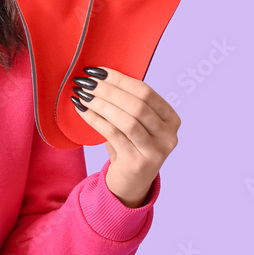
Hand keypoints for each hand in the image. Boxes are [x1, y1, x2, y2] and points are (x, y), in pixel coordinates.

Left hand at [73, 67, 179, 207]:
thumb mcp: (135, 123)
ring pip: (126, 120)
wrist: (130, 183)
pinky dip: (95, 120)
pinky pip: (113, 135)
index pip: (145, 92)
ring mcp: (156, 151)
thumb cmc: (129, 145)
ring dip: (101, 104)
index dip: (120, 79)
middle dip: (108, 90)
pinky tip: (82, 110)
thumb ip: (126, 102)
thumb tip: (99, 74)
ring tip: (82, 95)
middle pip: (137, 105)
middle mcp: (169, 135)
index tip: (96, 71)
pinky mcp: (138, 163)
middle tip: (86, 82)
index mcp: (171, 119)